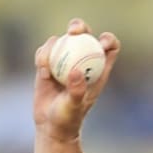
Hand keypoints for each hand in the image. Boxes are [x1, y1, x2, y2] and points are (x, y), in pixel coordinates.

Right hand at [33, 18, 119, 140]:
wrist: (50, 126)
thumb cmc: (68, 118)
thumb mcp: (74, 106)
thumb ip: (77, 90)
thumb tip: (76, 71)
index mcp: (99, 70)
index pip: (110, 48)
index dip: (108, 40)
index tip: (101, 42)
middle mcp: (82, 61)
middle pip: (83, 35)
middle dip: (79, 26)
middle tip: (74, 31)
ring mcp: (64, 61)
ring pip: (61, 41)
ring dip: (55, 43)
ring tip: (47, 65)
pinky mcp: (47, 64)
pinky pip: (44, 52)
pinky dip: (42, 55)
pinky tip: (42, 70)